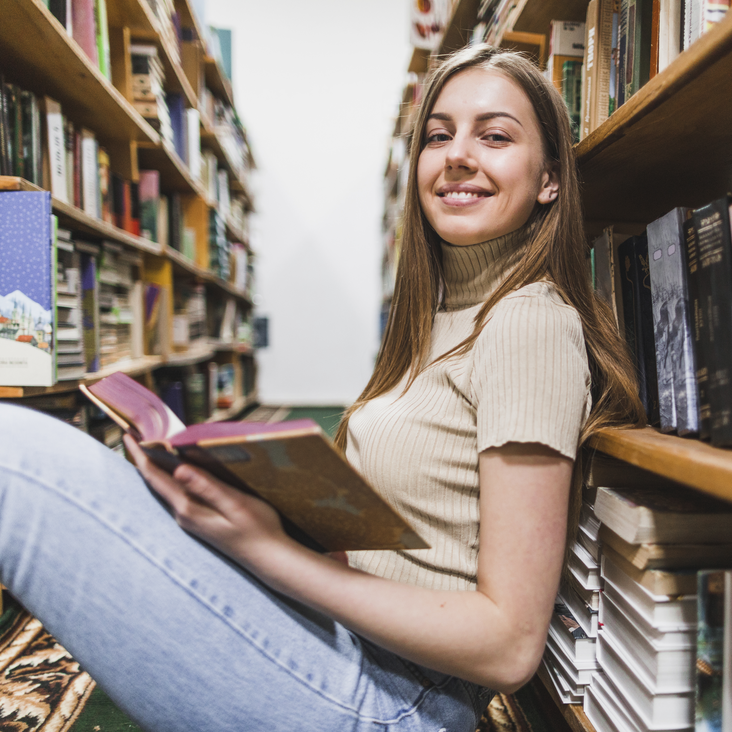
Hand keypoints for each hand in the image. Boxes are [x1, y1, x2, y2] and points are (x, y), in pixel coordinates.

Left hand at [123, 435, 290, 568]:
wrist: (268, 557)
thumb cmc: (257, 528)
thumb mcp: (235, 504)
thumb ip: (206, 486)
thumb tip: (179, 468)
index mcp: (189, 508)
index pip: (156, 477)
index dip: (140, 455)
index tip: (127, 435)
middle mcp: (183, 515)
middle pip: (155, 482)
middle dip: (143, 458)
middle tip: (134, 435)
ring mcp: (190, 519)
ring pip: (165, 488)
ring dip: (155, 467)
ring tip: (149, 446)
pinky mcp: (199, 520)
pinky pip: (176, 494)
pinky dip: (170, 477)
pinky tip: (175, 469)